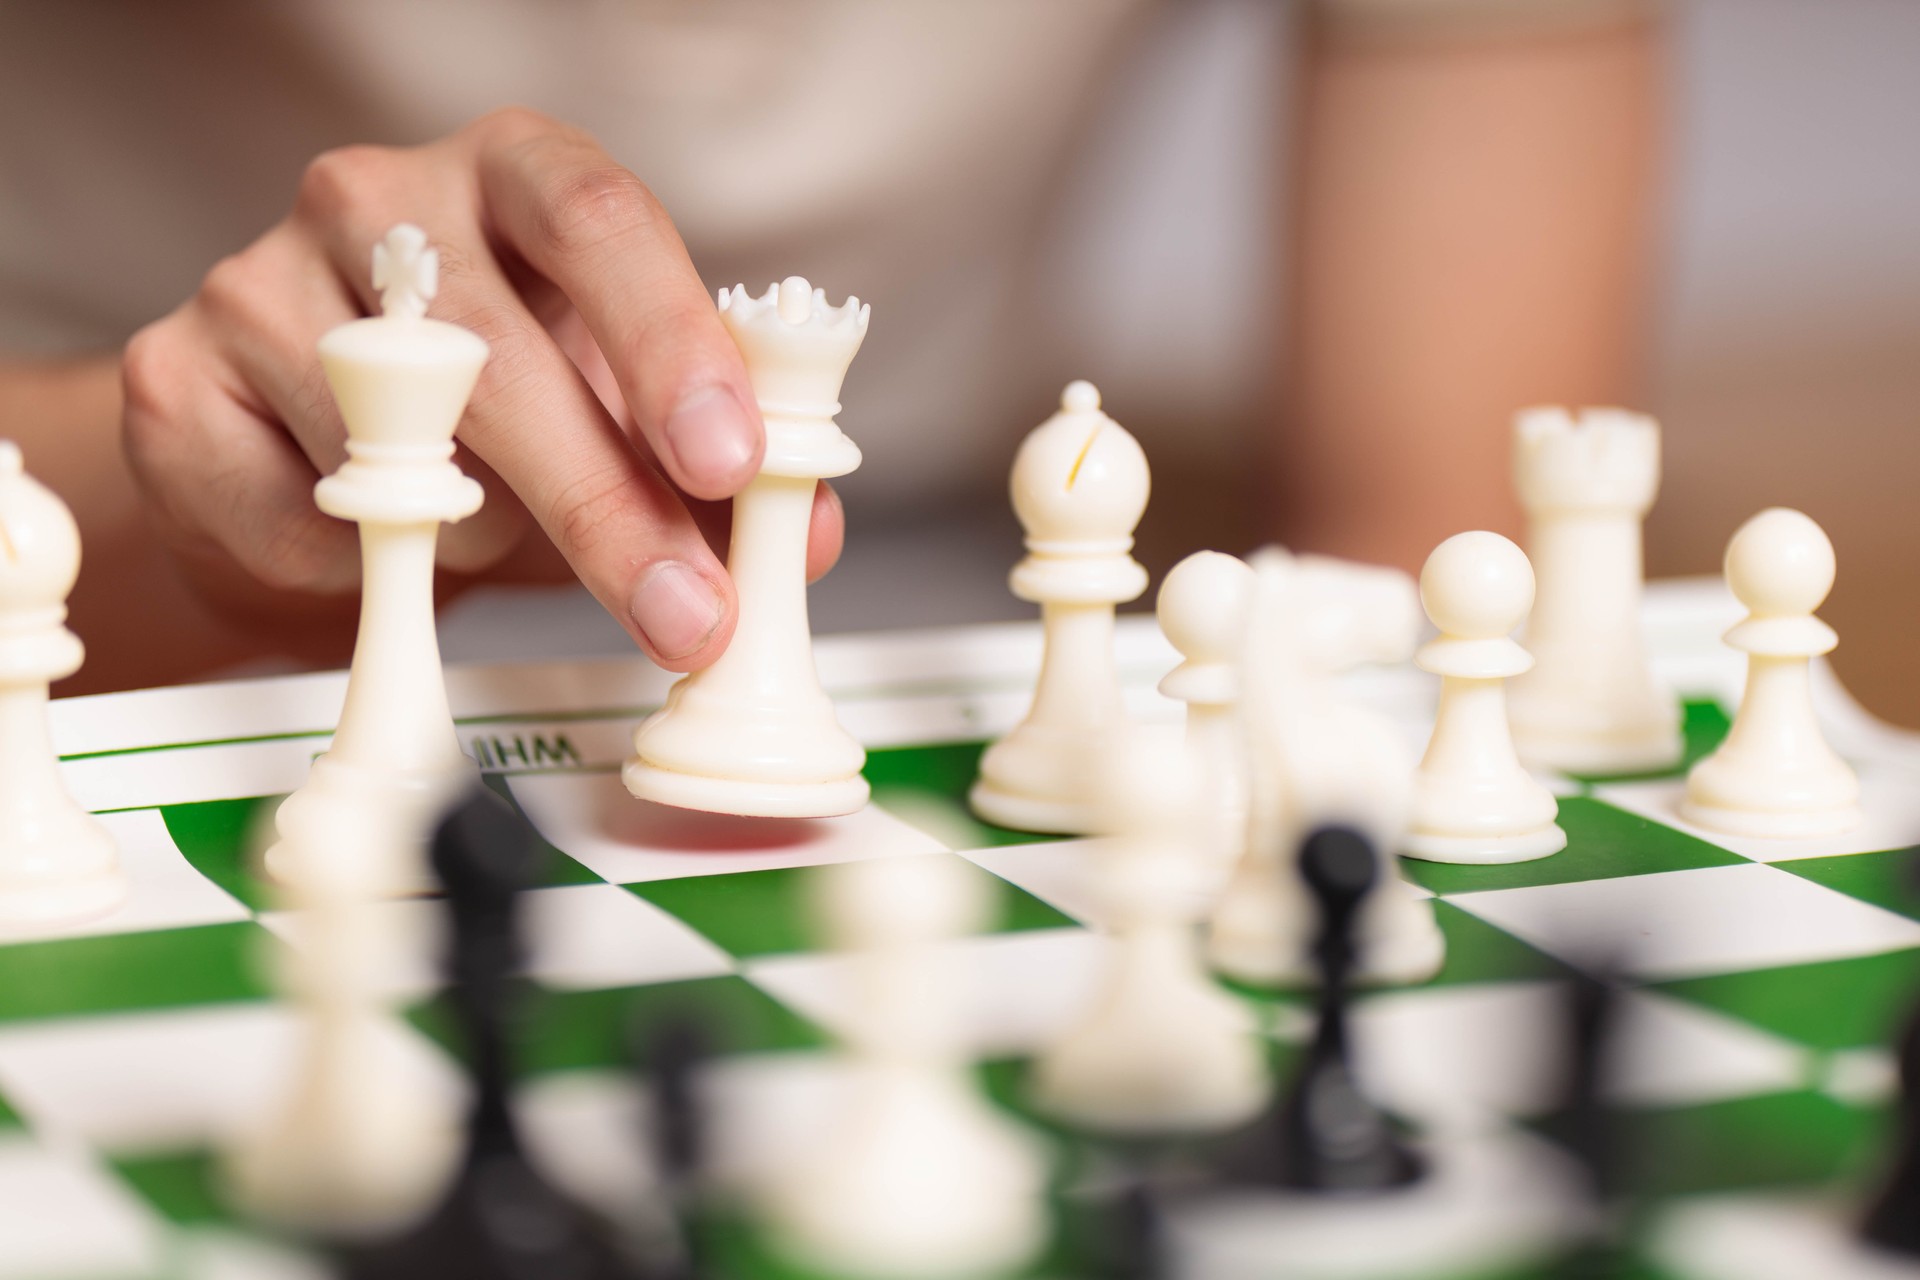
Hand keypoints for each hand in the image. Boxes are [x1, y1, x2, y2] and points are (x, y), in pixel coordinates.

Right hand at [120, 107, 841, 670]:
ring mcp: (264, 274)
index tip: (731, 462)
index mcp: (517, 177)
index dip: (672, 343)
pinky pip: (303, 509)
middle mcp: (384, 195)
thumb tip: (803, 535)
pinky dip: (365, 565)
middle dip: (608, 505)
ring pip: (401, 443)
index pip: (600, 221)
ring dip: (478, 535)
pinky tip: (371, 543)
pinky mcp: (181, 372)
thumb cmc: (492, 424)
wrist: (305, 463)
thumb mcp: (619, 429)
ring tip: (485, 539)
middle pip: (501, 349)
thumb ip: (710, 475)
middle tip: (684, 611)